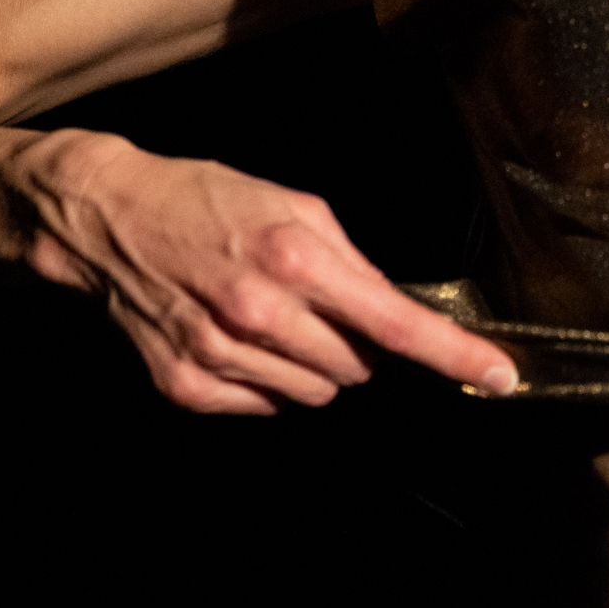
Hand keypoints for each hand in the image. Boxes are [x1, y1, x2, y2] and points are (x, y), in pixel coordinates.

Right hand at [0, 122, 517, 415]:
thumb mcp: (292, 206)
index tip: (499, 375)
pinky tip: (238, 340)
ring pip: (314, 393)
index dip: (454, 355)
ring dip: (313, 365)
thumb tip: (395, 310)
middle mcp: (260, 312)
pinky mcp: (186, 383)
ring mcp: (219, 353)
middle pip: (358, 367)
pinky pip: (263, 406)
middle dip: (358, 345)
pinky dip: (266, 382)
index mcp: (297, 258)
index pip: (395, 324)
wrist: (108, 218)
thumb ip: (349, 262)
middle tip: (321, 307)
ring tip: (274, 319)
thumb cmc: (208, 201)